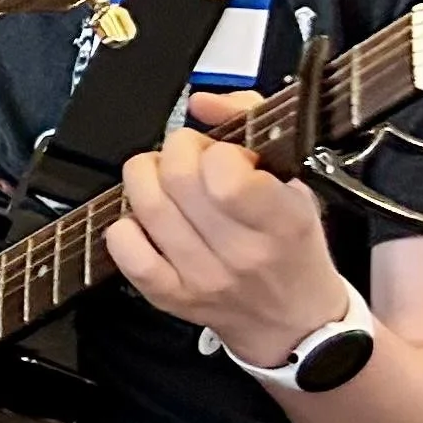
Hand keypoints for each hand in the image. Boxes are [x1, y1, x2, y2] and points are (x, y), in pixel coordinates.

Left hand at [105, 90, 346, 367]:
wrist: (293, 320)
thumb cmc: (293, 244)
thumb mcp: (296, 180)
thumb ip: (253, 123)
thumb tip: (202, 102)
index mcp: (281, 220)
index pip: (226, 174)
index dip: (216, 149)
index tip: (227, 154)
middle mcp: (240, 253)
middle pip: (176, 179)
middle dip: (176, 151)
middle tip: (190, 158)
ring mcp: (201, 278)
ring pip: (145, 207)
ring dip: (146, 178)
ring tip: (165, 181)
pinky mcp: (170, 297)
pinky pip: (125, 250)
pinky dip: (125, 224)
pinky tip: (147, 220)